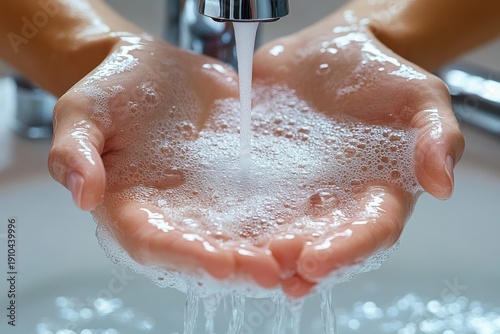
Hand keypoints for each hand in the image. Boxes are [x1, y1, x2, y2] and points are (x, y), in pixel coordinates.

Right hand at [48, 34, 283, 288]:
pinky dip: (282, 213)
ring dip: (267, 248)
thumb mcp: (81, 113)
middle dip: (238, 264)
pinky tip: (309, 219)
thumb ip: (75, 151)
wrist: (147, 68)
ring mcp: (206, 197)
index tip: (222, 263)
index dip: (187, 257)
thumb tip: (81, 194)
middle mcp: (172, 211)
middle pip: (203, 249)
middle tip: (274, 270)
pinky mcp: (233, 177)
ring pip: (237, 233)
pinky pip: (258, 199)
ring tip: (300, 255)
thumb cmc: (108, 91)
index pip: (154, 244)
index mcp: (130, 206)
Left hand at [252, 13, 463, 296]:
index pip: (367, 233)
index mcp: (377, 195)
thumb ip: (437, 136)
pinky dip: (233, 214)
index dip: (344, 251)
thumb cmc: (383, 75)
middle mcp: (334, 202)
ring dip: (261, 251)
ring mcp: (296, 190)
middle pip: (318, 242)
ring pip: (280, 229)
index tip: (316, 261)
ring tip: (241, 263)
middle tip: (272, 266)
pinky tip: (214, 226)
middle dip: (295, 261)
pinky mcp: (264, 172)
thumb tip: (442, 184)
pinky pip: (247, 196)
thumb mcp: (420, 97)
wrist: (334, 51)